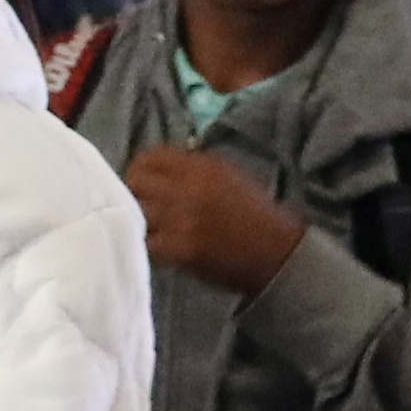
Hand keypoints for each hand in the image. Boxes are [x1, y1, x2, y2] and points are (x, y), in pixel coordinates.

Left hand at [122, 145, 309, 294]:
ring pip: (136, 213)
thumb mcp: (230, 177)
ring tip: (144, 229)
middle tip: (137, 207)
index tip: (140, 182)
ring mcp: (182, 219)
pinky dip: (147, 247)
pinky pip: (146, 244)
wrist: (278, 252)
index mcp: (203, 166)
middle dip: (132, 194)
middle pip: (137, 183)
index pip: (151, 158)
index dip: (139, 170)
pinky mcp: (180, 249)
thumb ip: (195, 170)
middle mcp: (189, 188)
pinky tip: (155, 249)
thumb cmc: (256, 215)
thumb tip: (163, 170)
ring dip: (136, 221)